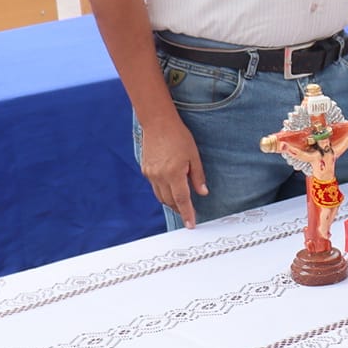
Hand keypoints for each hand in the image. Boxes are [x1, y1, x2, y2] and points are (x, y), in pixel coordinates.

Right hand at [141, 113, 207, 227]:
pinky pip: (155, 186)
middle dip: (179, 209)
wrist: (158, 123)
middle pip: (170, 201)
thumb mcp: (194, 156)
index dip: (187, 214)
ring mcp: (151, 174)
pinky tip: (170, 186)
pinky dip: (163, 190)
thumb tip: (202, 192)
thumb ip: (198, 177)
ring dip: (171, 201)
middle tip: (188, 212)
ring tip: (180, 202)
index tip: (191, 224)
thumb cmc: (178, 136)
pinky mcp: (145, 170)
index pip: (182, 200)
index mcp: (174, 173)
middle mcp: (160, 176)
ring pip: (161, 196)